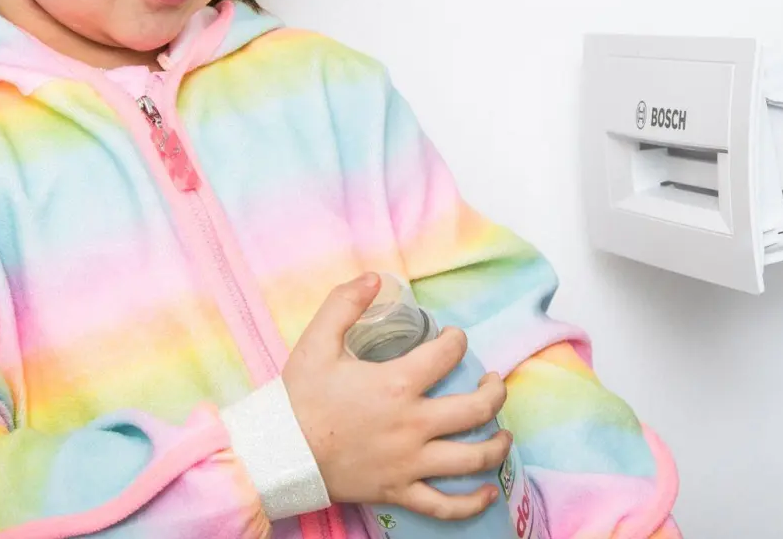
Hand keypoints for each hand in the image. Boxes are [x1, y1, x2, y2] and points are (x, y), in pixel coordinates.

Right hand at [282, 273, 512, 519]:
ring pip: (472, 458)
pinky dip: (472, 502)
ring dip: (497, 444)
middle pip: (476, 409)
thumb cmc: (299, 399)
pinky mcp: (399, 492)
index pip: (447, 355)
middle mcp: (413, 425)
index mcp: (396, 384)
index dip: (457, 341)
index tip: (454, 339)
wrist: (279, 454)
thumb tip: (374, 278)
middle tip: (493, 383)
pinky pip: (445, 505)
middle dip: (495, 393)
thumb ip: (344, 303)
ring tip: (503, 434)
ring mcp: (409, 463)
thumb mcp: (316, 342)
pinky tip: (488, 492)